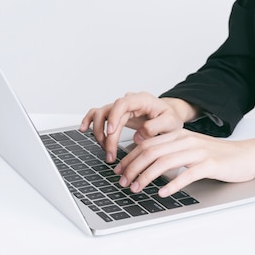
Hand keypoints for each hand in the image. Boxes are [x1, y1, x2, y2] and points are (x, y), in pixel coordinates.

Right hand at [79, 92, 198, 162]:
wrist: (170, 115)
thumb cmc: (170, 117)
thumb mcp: (171, 122)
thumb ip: (156, 127)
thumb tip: (138, 137)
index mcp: (142, 100)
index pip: (122, 103)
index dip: (114, 117)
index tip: (111, 133)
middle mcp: (128, 101)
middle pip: (109, 113)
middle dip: (107, 136)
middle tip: (111, 154)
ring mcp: (121, 108)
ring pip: (101, 114)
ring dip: (99, 133)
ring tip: (105, 150)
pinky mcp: (116, 114)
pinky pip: (98, 114)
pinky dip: (90, 121)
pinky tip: (83, 129)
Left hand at [114, 129, 254, 195]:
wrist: (246, 155)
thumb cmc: (218, 156)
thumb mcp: (190, 149)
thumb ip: (171, 152)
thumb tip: (146, 165)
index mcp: (179, 135)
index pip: (147, 144)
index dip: (129, 158)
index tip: (119, 172)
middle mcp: (186, 140)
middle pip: (151, 152)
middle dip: (133, 168)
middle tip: (123, 182)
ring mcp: (198, 151)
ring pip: (165, 162)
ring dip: (147, 177)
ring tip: (137, 188)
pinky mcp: (210, 164)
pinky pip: (187, 174)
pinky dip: (172, 184)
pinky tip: (163, 193)